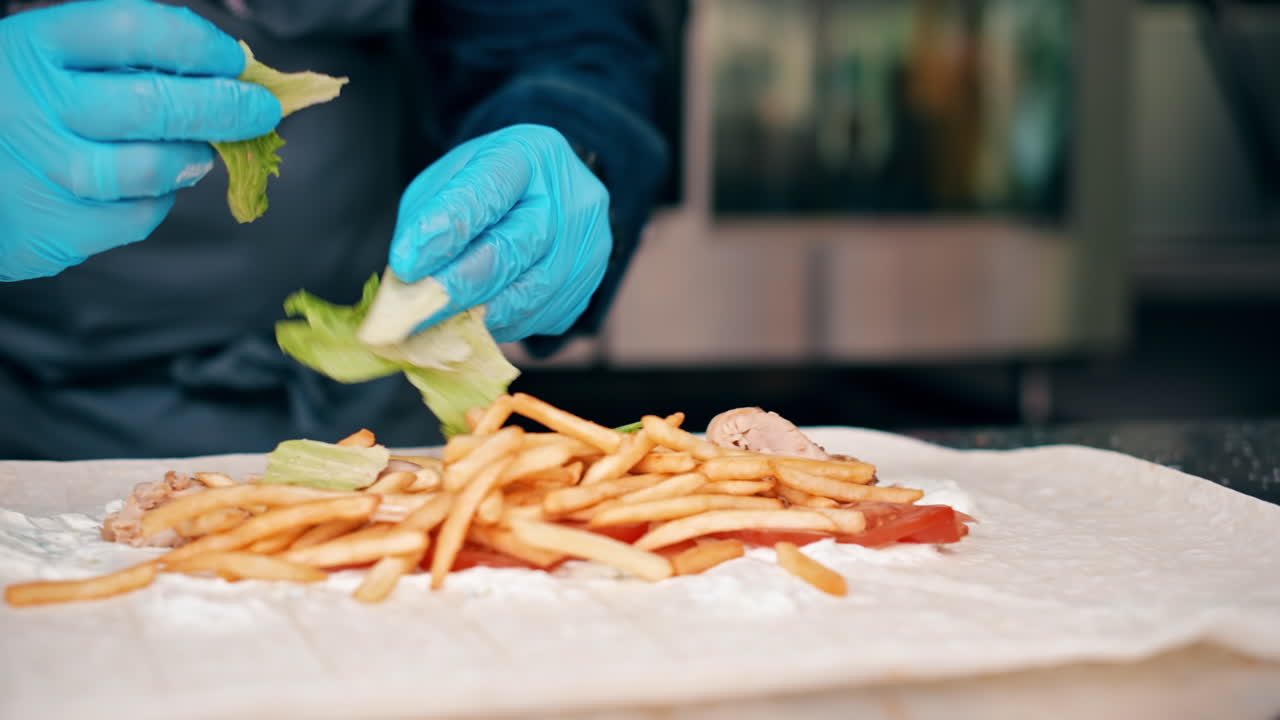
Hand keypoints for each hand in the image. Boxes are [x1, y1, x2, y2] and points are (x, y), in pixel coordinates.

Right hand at [0, 0, 280, 281]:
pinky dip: (159, 200)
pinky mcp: (53, 225)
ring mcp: (41, 168)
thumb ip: (127, 59)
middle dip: (223, 107)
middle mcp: (32, 104)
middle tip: (259, 111)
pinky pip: (136, 216)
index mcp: (37, 46)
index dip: (198, 45)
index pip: (134, 30)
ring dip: (190, 158)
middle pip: (153, 103)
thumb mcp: (58, 62)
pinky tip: (152, 185)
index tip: (233, 60)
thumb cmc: (25, 108)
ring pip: (149, 167)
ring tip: (198, 152)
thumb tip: (228, 71)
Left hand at [389, 124, 611, 342]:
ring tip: (438, 323)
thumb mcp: (448, 182)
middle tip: (418, 312)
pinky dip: (502, 324)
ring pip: (531, 292)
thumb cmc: (485, 189)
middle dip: (460, 284)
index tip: (408, 264)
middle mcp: (570, 195)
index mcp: (528, 153)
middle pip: (515, 248)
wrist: (545, 197)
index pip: (489, 190)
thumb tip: (412, 280)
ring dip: (479, 315)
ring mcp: (589, 243)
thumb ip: (428, 222)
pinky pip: (543, 316)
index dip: (448, 229)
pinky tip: (477, 318)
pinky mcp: (590, 283)